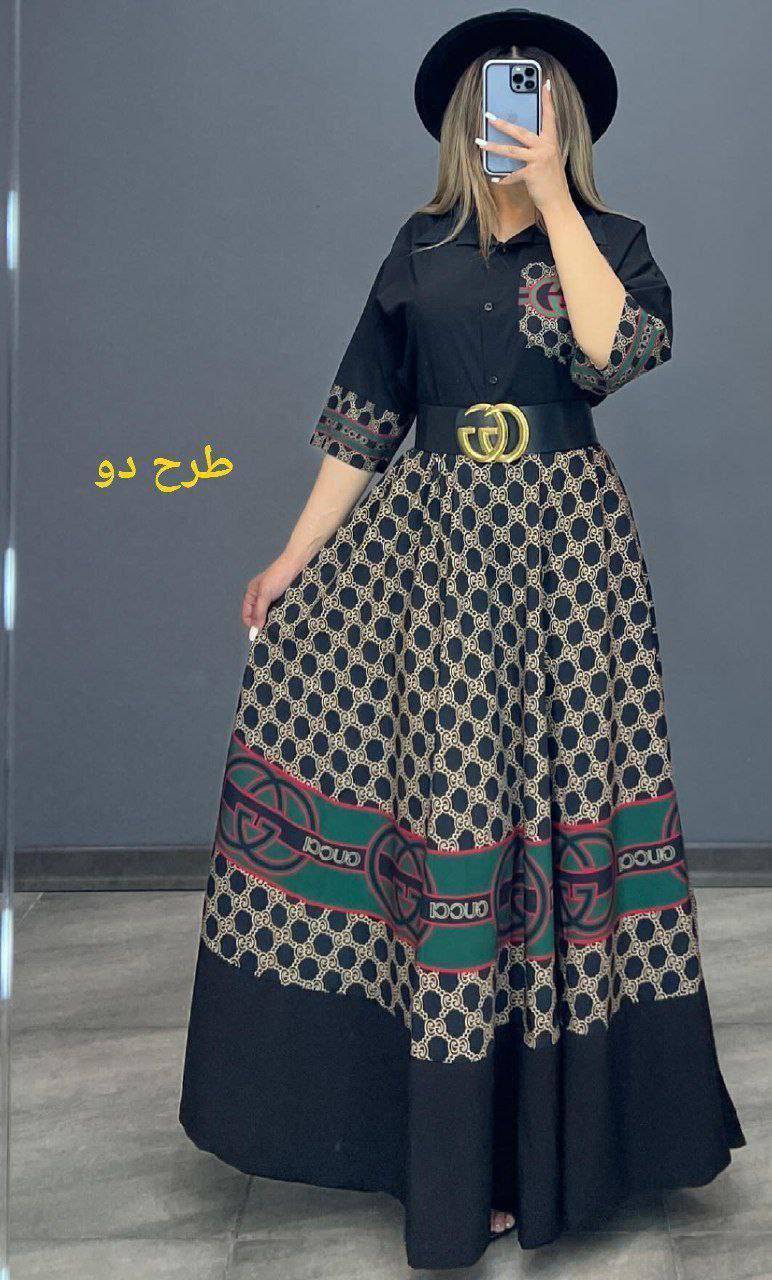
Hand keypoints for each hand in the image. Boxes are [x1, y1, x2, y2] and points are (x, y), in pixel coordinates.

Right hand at [242, 551, 304, 635]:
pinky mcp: (285, 600)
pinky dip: (282, 618)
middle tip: (271, 633)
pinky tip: (286, 622)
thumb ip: (259, 613)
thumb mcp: (265, 595)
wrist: (298, 564)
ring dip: (273, 622)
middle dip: (263, 625)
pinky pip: (280, 613)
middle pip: (258, 617)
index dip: (252, 625)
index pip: (247, 615)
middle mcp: (261, 598)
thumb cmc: (279, 575)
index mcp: (252, 594)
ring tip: (279, 628)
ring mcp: (273, 599)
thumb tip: (253, 633)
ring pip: (270, 616)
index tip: (260, 634)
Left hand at [475, 79, 571, 213]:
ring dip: (492, 146)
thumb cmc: (551, 181)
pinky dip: (502, 178)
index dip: (547, 99)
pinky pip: (512, 175)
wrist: (558, 202)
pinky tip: (494, 179)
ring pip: (511, 150)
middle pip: (520, 131)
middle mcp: (546, 147)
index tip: (545, 82)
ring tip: (479, 142)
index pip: (549, 116)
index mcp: (551, 141)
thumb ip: (537, 148)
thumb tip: (519, 140)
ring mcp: (539, 160)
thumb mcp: (547, 160)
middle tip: (488, 115)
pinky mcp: (531, 174)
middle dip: (502, 123)